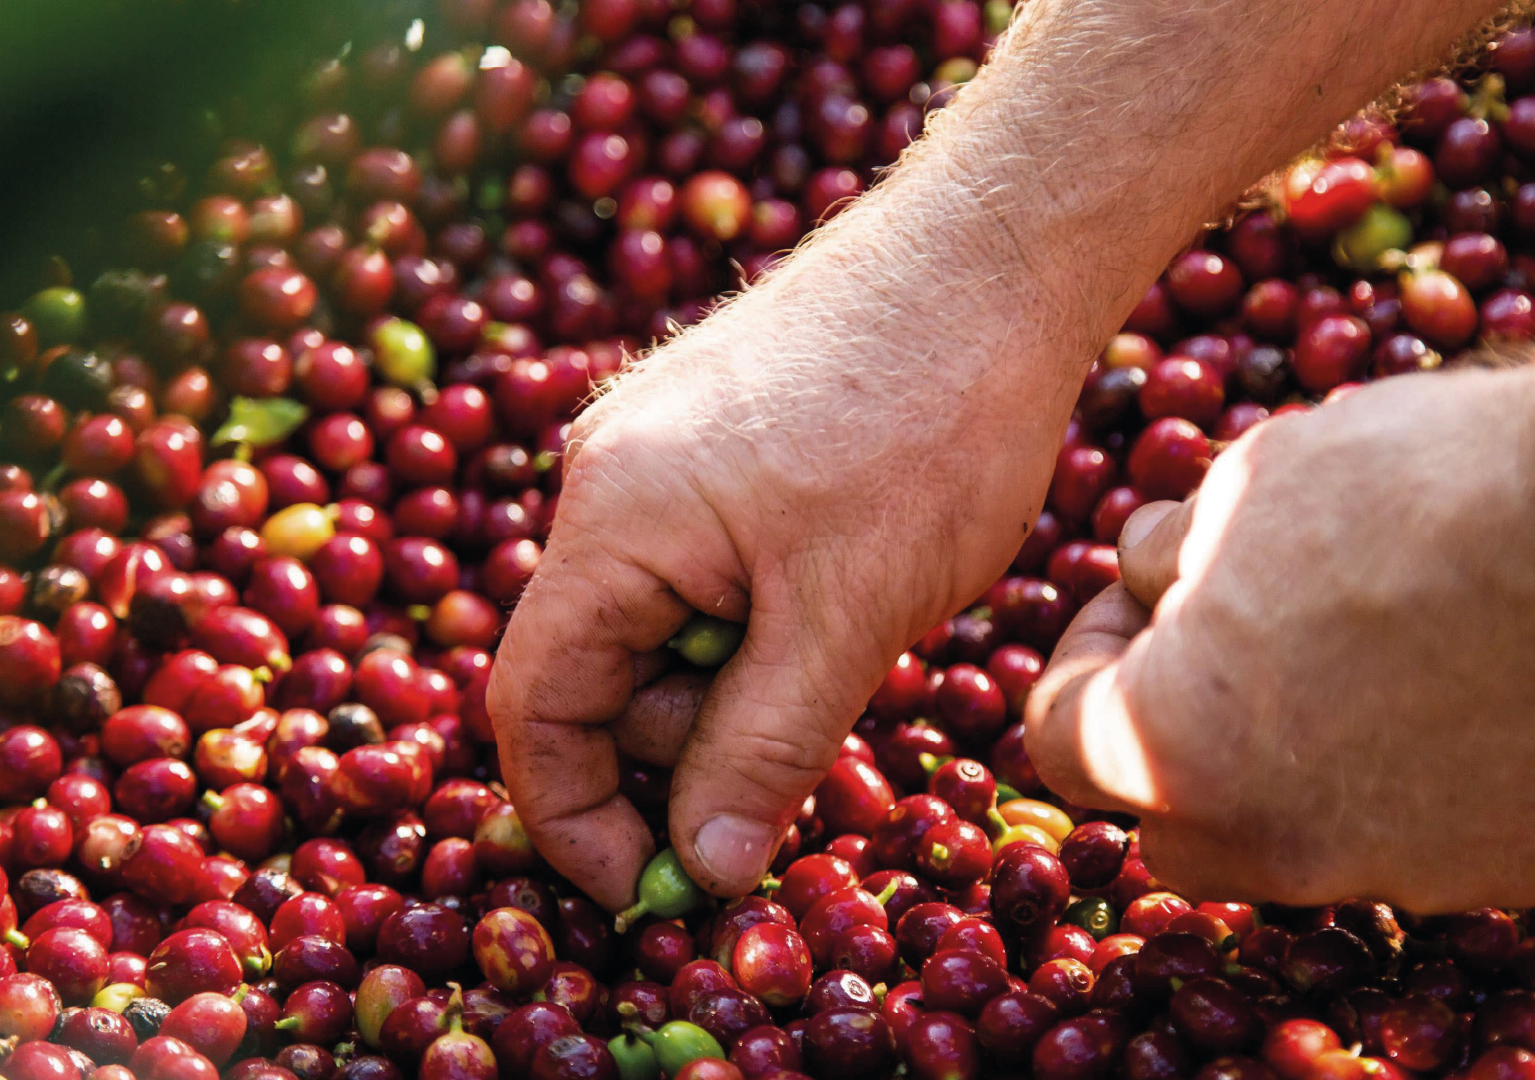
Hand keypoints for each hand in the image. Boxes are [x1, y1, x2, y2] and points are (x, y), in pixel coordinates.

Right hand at [485, 237, 1083, 908]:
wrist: (997, 253)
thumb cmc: (932, 422)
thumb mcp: (850, 616)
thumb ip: (762, 751)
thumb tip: (699, 875)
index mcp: (611, 521)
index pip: (536, 707)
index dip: (577, 819)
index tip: (651, 893)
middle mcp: (608, 477)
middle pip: (602, 671)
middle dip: (690, 740)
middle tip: (809, 748)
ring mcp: (660, 448)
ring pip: (666, 622)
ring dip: (743, 674)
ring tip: (856, 634)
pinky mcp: (717, 434)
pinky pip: (707, 564)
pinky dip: (764, 615)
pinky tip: (851, 586)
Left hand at [1028, 362, 1534, 911]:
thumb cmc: (1410, 485)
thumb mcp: (1242, 484)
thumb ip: (1167, 555)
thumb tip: (1145, 571)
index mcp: (1169, 749)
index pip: (1060, 737)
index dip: (1083, 655)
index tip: (1134, 604)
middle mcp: (1269, 843)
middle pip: (1170, 816)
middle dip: (1174, 732)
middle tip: (1223, 636)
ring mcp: (1394, 871)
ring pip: (1293, 835)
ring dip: (1286, 760)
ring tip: (1349, 643)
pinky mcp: (1505, 871)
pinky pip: (1415, 834)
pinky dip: (1406, 775)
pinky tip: (1456, 677)